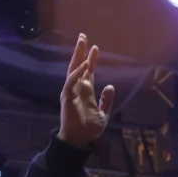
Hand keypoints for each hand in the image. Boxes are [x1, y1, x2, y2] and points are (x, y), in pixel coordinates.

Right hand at [58, 34, 114, 149]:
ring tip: (81, 42)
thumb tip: (110, 86)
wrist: (80, 140)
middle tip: (82, 36)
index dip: (91, 59)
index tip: (95, 48)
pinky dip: (78, 72)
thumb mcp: (104, 113)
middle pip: (78, 65)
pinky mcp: (67, 96)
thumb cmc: (89, 128)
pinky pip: (71, 81)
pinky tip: (85, 63)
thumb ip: (106, 100)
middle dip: (80, 51)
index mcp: (86, 91)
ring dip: (77, 55)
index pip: (88, 71)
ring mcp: (71, 91)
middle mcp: (78, 88)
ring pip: (73, 69)